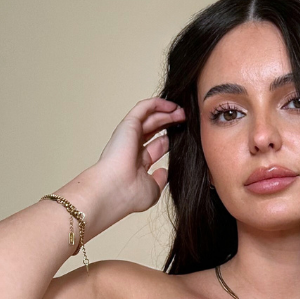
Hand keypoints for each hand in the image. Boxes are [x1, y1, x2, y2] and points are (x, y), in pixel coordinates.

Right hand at [91, 96, 185, 224]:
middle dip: (169, 123)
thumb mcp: (153, 190)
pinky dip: (157, 103)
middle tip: (185, 119)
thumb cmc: (129, 195)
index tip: (184, 137)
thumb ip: (159, 180)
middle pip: (154, 129)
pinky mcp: (129, 125)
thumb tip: (164, 171)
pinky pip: (144, 108)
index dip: (169, 140)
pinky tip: (171, 105)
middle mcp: (132, 148)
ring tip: (182, 111)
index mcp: (137, 163)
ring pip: (150, 117)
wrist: (115, 190)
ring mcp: (129, 135)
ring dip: (166, 112)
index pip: (156, 146)